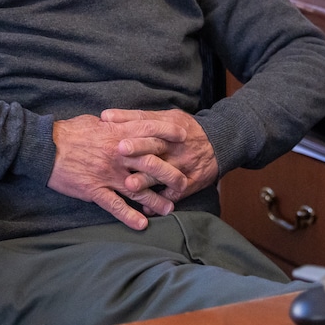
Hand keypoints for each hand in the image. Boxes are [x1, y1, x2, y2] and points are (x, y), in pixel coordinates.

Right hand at [47, 114, 189, 229]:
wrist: (44, 148)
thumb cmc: (69, 132)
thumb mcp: (95, 122)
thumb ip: (115, 124)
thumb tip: (126, 123)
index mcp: (117, 134)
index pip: (150, 131)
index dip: (169, 133)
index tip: (185, 137)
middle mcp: (117, 154)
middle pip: (152, 164)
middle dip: (171, 174)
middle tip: (183, 183)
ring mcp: (107, 174)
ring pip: (139, 189)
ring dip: (156, 200)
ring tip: (170, 209)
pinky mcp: (94, 190)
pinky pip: (116, 206)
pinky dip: (130, 216)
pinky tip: (142, 224)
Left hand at [101, 108, 217, 203]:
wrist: (218, 142)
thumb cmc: (184, 129)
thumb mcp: (167, 116)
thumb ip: (137, 118)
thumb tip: (105, 117)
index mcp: (168, 126)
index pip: (148, 123)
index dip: (131, 124)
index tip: (114, 126)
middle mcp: (175, 145)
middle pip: (155, 145)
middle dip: (138, 148)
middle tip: (120, 150)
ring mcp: (183, 164)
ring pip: (163, 172)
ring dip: (146, 179)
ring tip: (130, 184)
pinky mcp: (191, 182)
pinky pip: (176, 193)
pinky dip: (162, 201)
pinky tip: (148, 207)